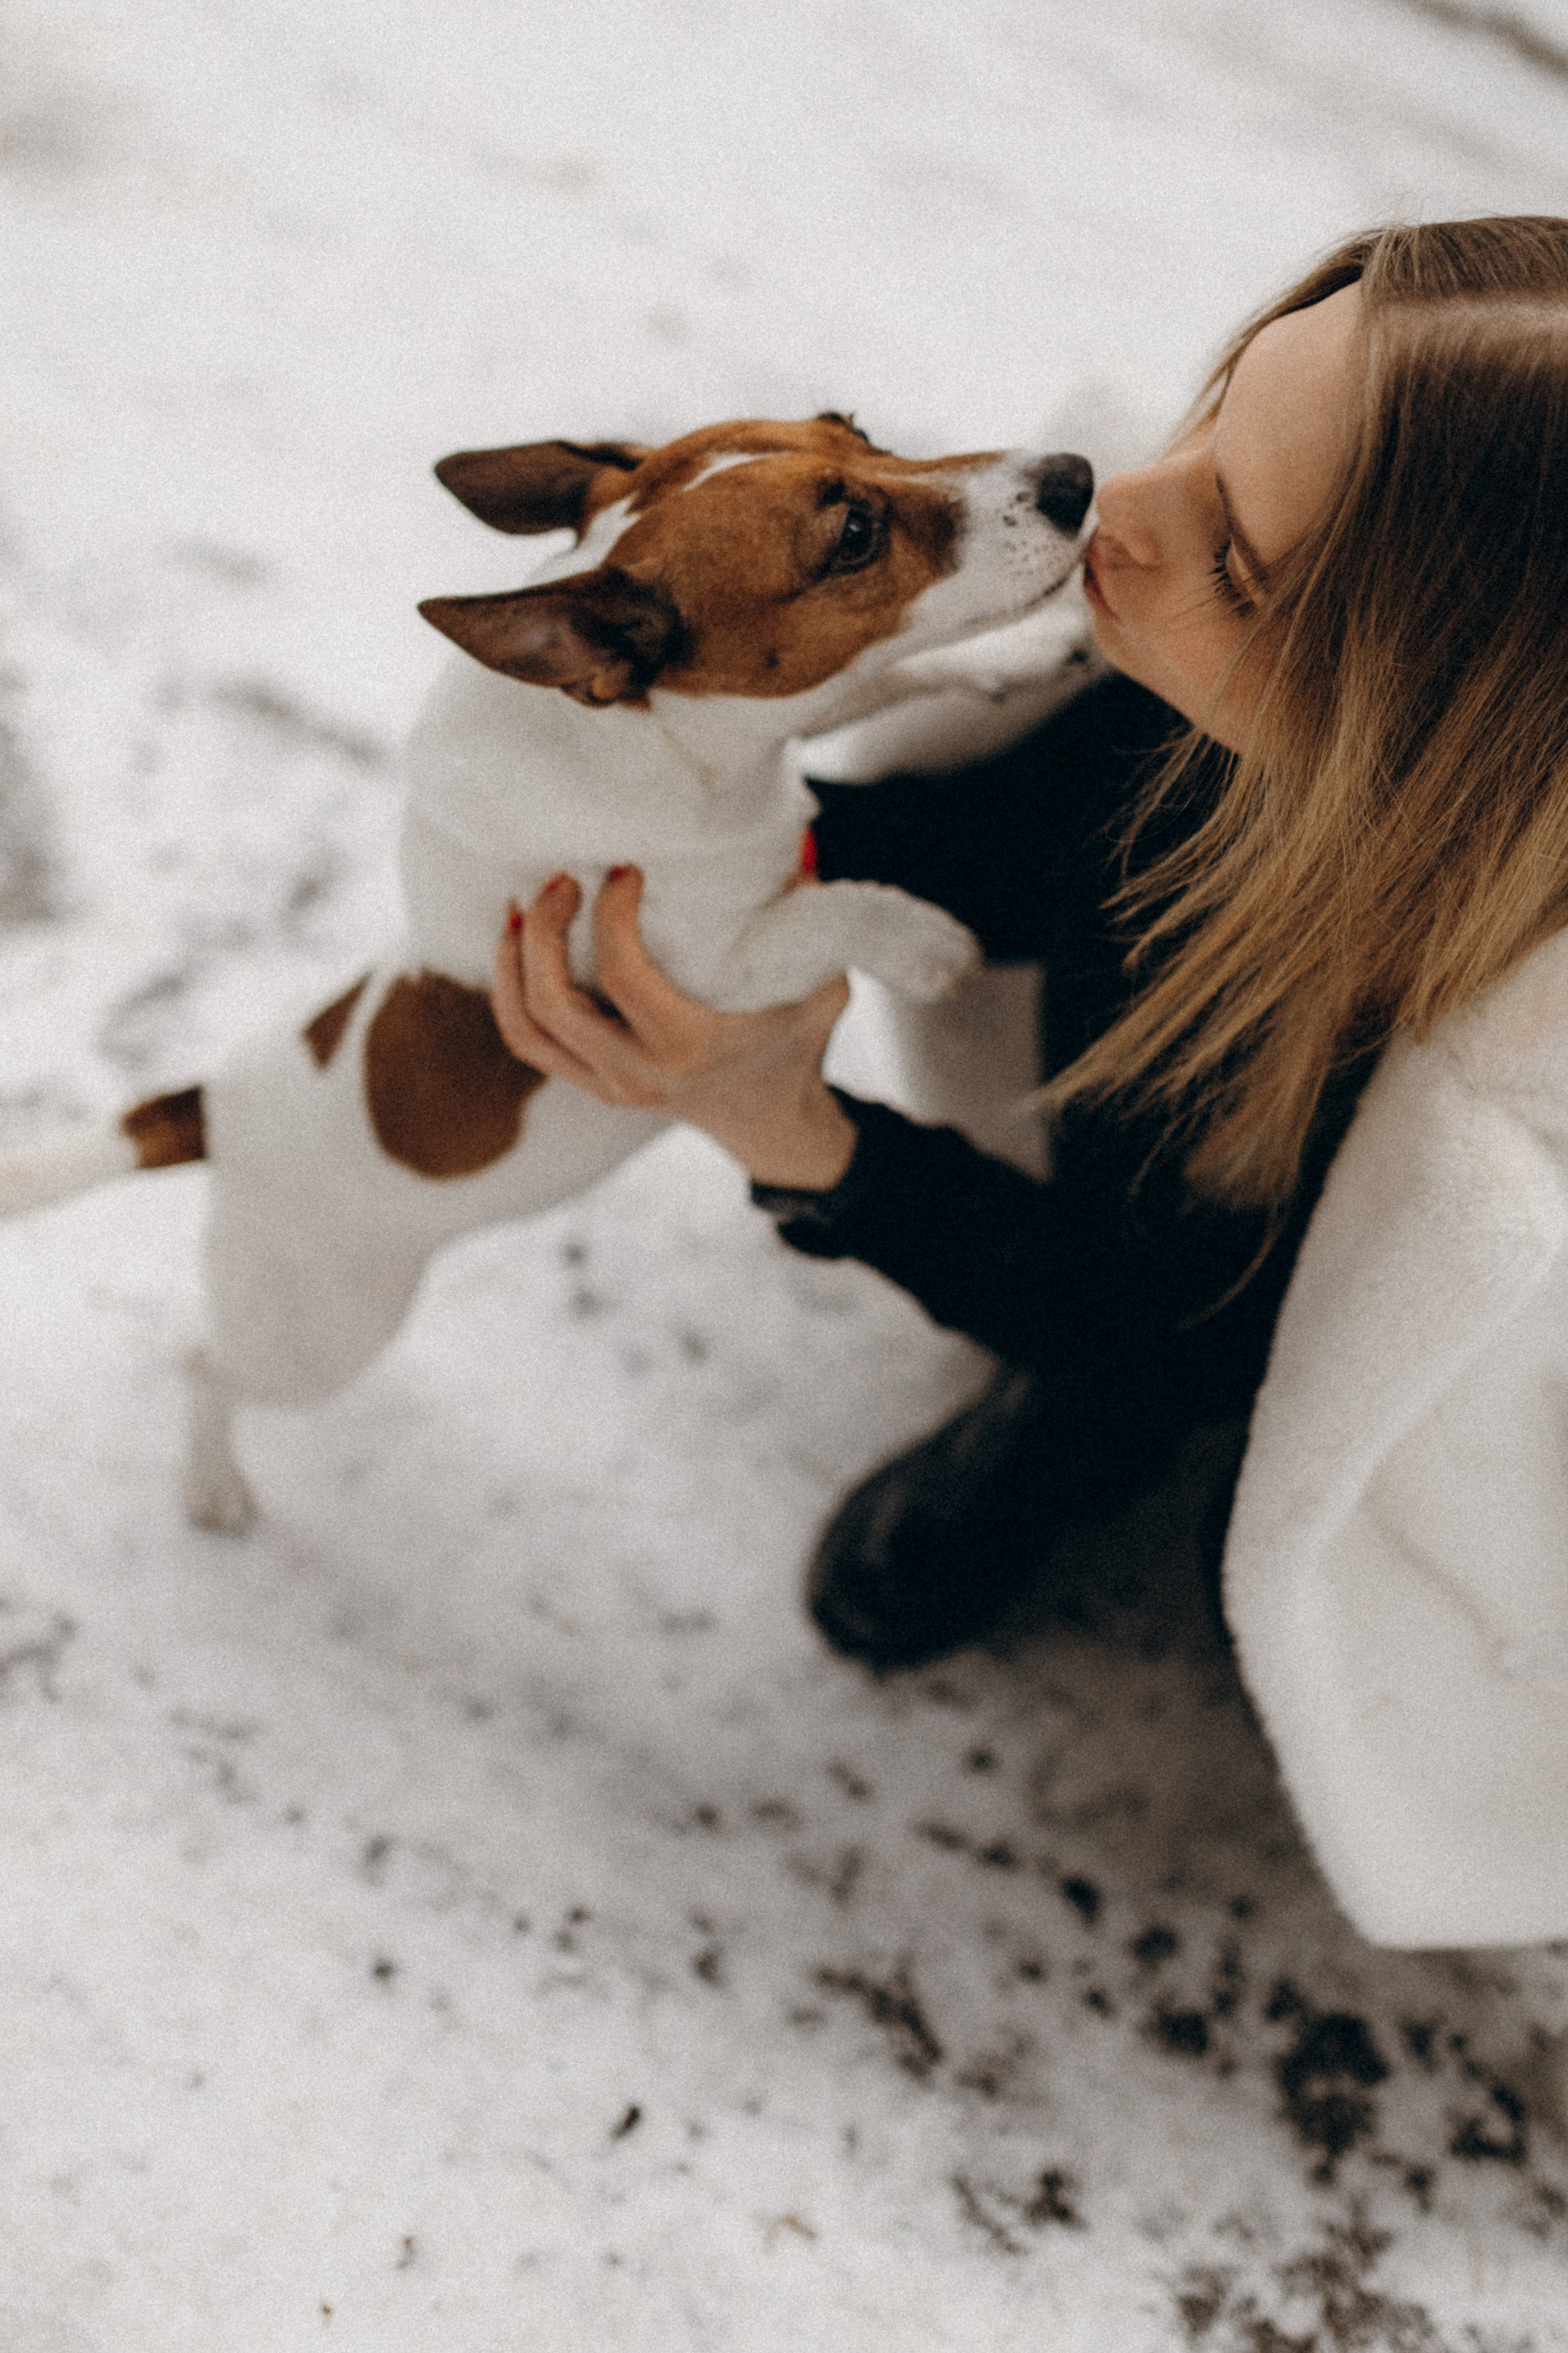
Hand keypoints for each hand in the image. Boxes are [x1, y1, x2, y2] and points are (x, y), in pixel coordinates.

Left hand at [491, 867, 857, 1187]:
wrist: (772, 1121)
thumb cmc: (795, 1042)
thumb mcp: (820, 983)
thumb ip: (808, 917)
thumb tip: (794, 841)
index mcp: (688, 1046)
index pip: (621, 974)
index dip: (611, 914)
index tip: (625, 869)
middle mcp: (636, 1072)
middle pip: (552, 1002)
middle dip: (544, 930)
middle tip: (563, 878)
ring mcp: (607, 1084)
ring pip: (526, 1026)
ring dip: (512, 961)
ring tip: (522, 905)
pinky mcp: (591, 1082)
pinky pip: (528, 1040)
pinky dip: (510, 990)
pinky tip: (516, 943)